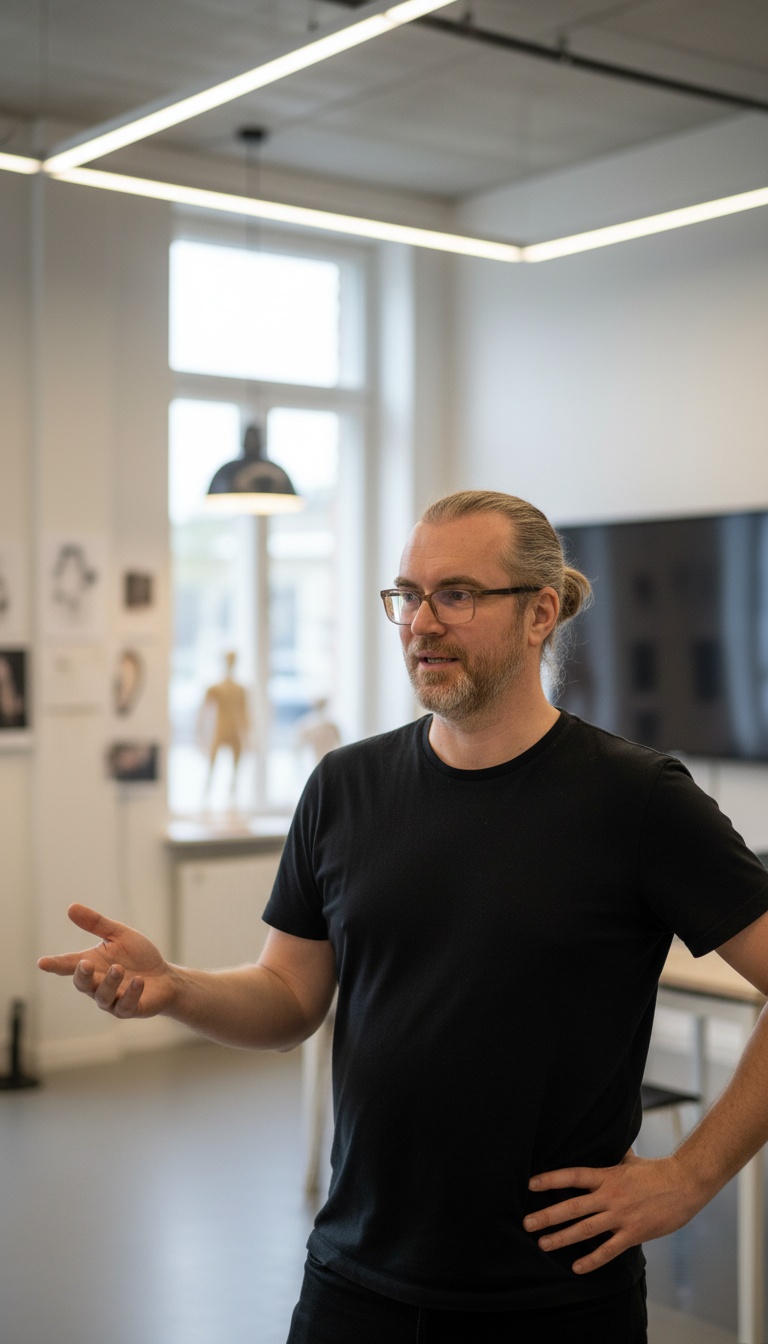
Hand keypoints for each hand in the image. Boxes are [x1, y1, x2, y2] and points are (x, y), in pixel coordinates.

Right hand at [37, 904, 175, 1019]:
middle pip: (82, 984)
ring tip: (118, 968)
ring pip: (103, 996)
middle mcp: (98, 985)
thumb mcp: (119, 935)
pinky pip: (126, 1005)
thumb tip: (71, 907)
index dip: (55, 964)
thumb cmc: (138, 956)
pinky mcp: (130, 1009)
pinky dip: (131, 993)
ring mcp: (113, 999)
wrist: (165, 978)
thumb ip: (96, 924)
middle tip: (85, 963)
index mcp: (93, 964)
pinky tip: (139, 981)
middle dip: (82, 975)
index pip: (69, 965)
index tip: (42, 962)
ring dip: (109, 982)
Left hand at [523, 1151, 705, 1273]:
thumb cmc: (657, 1171)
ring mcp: (621, 1216)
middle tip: (527, 1224)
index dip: (551, 1180)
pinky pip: (608, 1250)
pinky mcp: (634, 1233)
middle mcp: (610, 1196)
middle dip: (548, 1216)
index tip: (530, 1185)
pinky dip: (592, 1259)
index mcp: (607, 1175)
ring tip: (543, 1244)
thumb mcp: (631, 1160)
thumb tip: (605, 1143)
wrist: (685, 1184)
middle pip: (572, 1206)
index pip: (573, 1176)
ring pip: (585, 1229)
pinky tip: (577, 1267)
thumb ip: (614, 1157)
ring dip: (562, 1237)